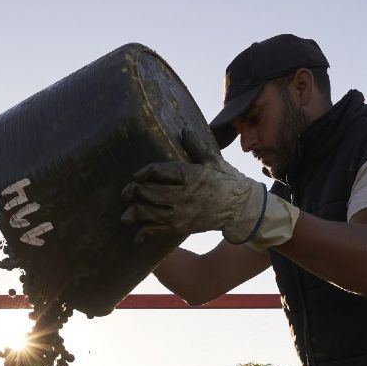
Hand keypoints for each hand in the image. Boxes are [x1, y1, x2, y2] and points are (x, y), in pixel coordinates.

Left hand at [120, 129, 298, 249]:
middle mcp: (183, 195)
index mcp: (189, 175)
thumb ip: (196, 146)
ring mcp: (182, 213)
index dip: (144, 173)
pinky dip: (146, 233)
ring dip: (135, 213)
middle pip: (150, 192)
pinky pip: (160, 231)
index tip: (136, 175)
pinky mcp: (183, 227)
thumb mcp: (213, 159)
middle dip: (134, 193)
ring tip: (125, 215)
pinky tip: (138, 235)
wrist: (240, 207)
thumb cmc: (227, 180)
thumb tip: (184, 131)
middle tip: (126, 193)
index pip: (159, 171)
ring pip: (151, 213)